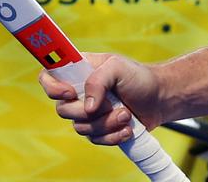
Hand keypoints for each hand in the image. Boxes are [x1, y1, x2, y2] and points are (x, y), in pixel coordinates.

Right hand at [40, 52, 163, 145]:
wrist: (160, 99)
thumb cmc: (139, 78)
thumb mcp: (118, 68)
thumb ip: (98, 80)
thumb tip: (88, 107)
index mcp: (79, 70)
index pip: (48, 76)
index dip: (52, 87)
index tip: (70, 93)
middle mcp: (79, 92)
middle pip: (62, 109)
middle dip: (89, 111)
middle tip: (112, 104)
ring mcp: (87, 112)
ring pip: (80, 127)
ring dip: (106, 123)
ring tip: (126, 114)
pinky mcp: (99, 129)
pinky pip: (94, 139)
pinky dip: (112, 136)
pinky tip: (127, 128)